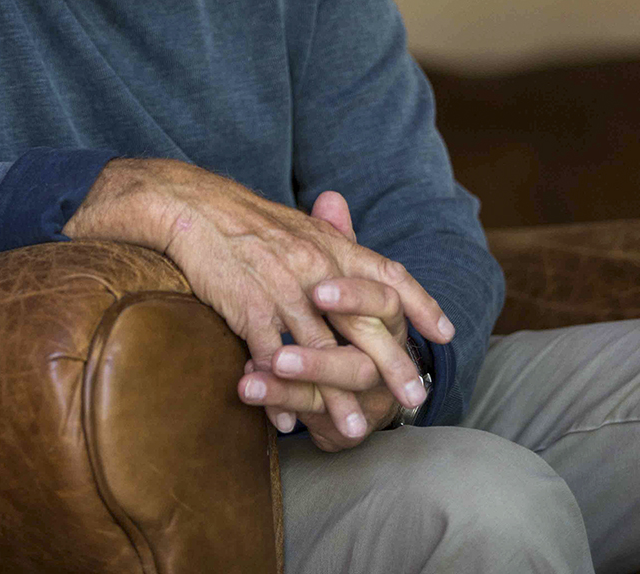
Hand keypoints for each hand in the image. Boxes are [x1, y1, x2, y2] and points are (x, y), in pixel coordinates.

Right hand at [65, 161, 451, 444]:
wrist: (194, 208)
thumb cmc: (246, 220)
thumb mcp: (300, 226)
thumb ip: (333, 243)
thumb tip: (359, 266)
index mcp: (331, 245)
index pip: (389, 275)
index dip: (422, 302)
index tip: (446, 333)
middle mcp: (316, 265)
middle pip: (364, 322)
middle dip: (391, 365)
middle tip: (413, 399)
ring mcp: (283, 287)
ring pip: (320, 351)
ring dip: (338, 397)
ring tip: (356, 430)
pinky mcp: (249, 306)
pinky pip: (272, 358)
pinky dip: (280, 395)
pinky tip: (287, 423)